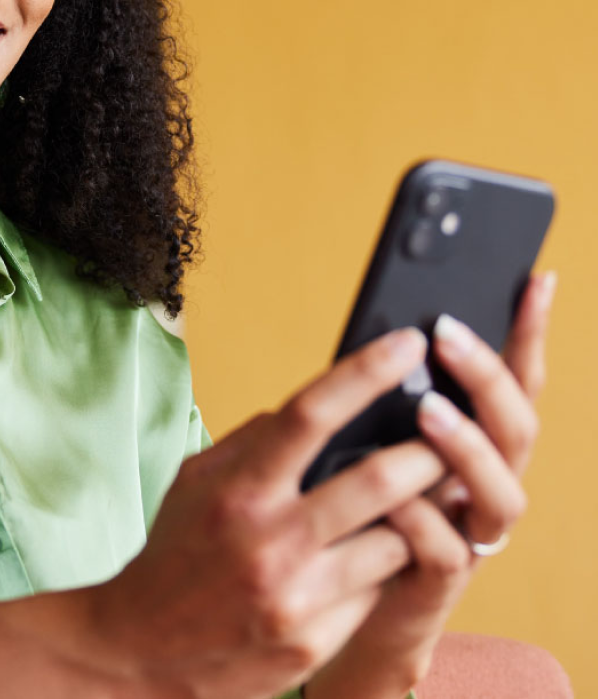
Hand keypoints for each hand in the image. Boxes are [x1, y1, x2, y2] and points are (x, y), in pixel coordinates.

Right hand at [74, 327, 450, 698]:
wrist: (145, 651)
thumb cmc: (175, 554)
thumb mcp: (195, 483)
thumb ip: (252, 443)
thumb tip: (314, 410)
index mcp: (237, 489)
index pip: (310, 414)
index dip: (366, 372)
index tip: (408, 344)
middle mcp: (269, 539)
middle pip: (376, 480)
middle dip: (428, 452)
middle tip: (453, 433)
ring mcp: (296, 596)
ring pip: (394, 540)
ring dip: (420, 514)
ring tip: (435, 493)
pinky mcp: (314, 640)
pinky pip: (376, 591)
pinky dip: (388, 565)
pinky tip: (387, 552)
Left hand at [305, 271, 556, 698]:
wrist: (340, 599)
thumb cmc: (356, 503)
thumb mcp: (370, 437)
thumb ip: (388, 399)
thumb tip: (382, 330)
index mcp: (476, 443)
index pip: (516, 381)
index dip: (530, 333)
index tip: (537, 279)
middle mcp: (485, 485)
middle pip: (517, 428)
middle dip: (488, 377)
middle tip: (446, 334)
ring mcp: (468, 534)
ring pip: (500, 492)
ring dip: (467, 447)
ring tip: (427, 411)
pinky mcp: (435, 579)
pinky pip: (441, 549)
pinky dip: (419, 518)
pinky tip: (394, 495)